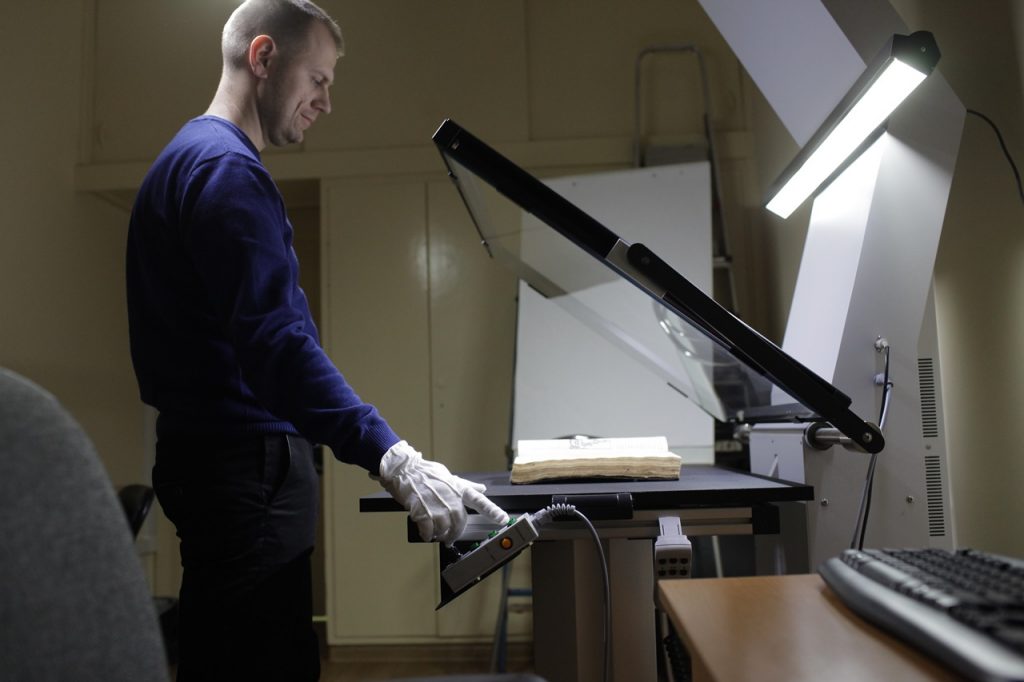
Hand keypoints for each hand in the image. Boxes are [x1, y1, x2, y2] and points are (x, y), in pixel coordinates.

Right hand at [374, 441, 509, 545]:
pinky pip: (428, 529)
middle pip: (460, 521)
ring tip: (436, 534)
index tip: (503, 519)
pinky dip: (428, 534)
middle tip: (450, 538)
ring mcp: (435, 503)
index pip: (479, 499)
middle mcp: (449, 496)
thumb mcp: (449, 476)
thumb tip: (482, 488)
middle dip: (456, 533)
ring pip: (444, 527)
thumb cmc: (426, 473)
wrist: (404, 469)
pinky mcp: (420, 508)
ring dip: (441, 534)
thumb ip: (466, 486)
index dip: (492, 510)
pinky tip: (426, 533)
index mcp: (457, 488)